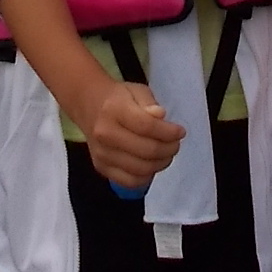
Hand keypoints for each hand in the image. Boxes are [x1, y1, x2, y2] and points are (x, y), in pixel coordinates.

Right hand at [77, 75, 184, 191]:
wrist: (90, 106)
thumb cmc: (119, 98)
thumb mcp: (137, 91)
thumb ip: (150, 103)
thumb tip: (161, 116)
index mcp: (114, 110)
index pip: (146, 126)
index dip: (168, 132)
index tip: (181, 131)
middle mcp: (105, 134)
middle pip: (145, 150)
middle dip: (168, 149)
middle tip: (176, 144)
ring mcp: (102, 154)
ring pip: (139, 169)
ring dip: (160, 164)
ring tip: (167, 154)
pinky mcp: (101, 167)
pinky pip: (129, 181)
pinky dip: (146, 177)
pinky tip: (152, 165)